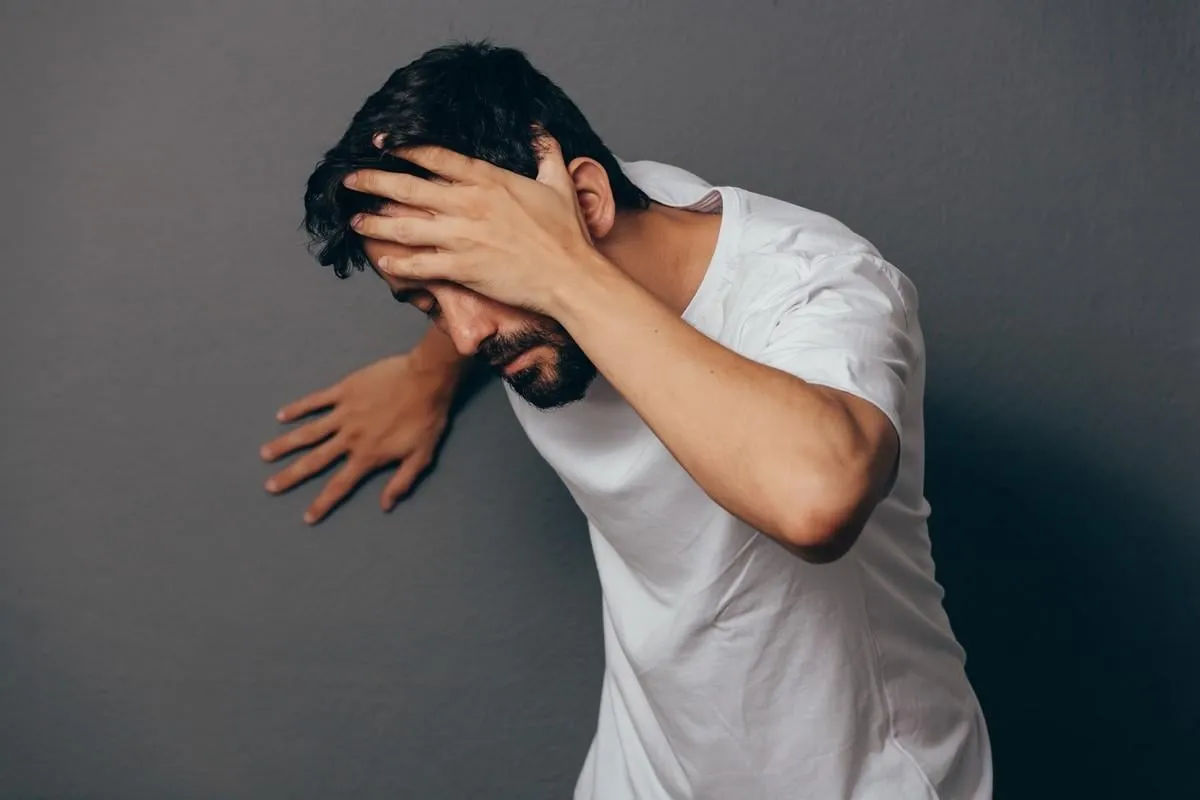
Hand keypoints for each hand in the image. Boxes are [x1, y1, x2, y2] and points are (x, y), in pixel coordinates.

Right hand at [260, 354, 454, 522]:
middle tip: (270, 486)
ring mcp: (344, 413)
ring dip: (285, 444)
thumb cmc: (427, 418)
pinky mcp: (344, 391)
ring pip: (308, 432)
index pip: (340, 485)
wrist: (426, 379)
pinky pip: (316, 401)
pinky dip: (298, 408)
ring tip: (265, 454)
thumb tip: (386, 506)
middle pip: (315, 461)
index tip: (306, 517)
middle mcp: (350, 437)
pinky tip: (281, 415)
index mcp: (368, 455)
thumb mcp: (421, 456)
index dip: (323, 503)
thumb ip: (401, 482)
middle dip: (291, 476)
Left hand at [344, 135, 597, 313]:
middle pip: (409, 188)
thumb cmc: (566, 234)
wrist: (569, 276)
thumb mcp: (559, 184)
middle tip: (350, 180)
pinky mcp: (462, 268)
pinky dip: (398, 265)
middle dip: (374, 182)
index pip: (435, 156)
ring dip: (377, 224)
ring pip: (407, 227)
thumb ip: (546, 152)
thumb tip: (540, 128)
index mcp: (488, 180)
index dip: (404, 147)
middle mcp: (469, 204)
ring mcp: (462, 236)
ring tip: (356, 222)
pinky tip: (382, 262)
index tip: (381, 143)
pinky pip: (420, 265)